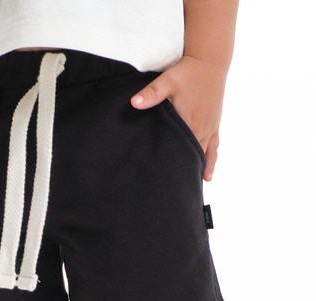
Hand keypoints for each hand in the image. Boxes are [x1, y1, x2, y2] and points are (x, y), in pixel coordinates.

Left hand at [130, 56, 227, 180]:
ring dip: (196, 170)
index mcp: (188, 121)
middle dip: (183, 171)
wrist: (210, 60)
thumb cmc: (187, 71)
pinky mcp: (214, 123)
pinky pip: (214, 147)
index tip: (165, 181)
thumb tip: (134, 103)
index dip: (172, 164)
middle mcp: (201, 127)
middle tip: (173, 192)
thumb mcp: (167, 80)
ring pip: (203, 154)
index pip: (178, 149)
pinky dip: (211, 162)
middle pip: (191, 156)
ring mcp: (209, 127)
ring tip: (188, 189)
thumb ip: (151, 93)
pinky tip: (207, 177)